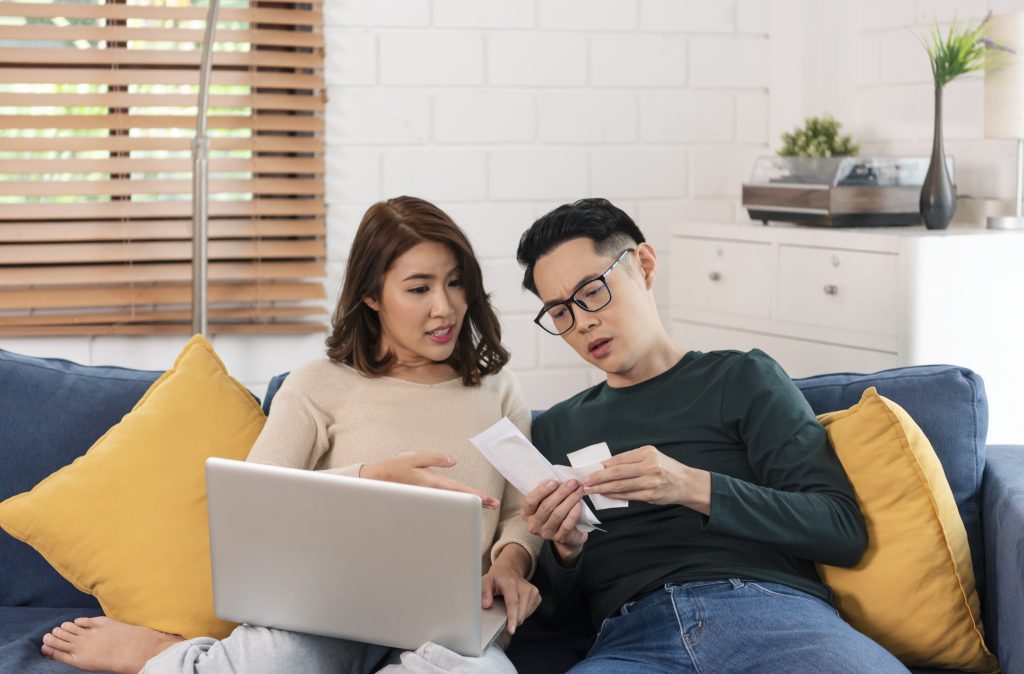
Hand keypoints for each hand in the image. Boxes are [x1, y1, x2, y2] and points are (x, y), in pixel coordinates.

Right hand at [361, 452, 498, 509]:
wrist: (376, 481)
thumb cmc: (395, 468)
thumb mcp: (415, 457)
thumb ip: (435, 458)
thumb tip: (454, 461)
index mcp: (432, 483)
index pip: (458, 491)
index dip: (474, 496)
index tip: (487, 500)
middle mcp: (432, 492)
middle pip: (459, 499)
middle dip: (477, 501)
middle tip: (494, 504)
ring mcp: (430, 497)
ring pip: (453, 501)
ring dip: (469, 502)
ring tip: (485, 503)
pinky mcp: (426, 497)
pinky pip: (444, 502)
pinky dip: (456, 502)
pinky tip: (464, 504)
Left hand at [481, 549, 539, 634]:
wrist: (508, 569)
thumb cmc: (497, 577)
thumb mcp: (486, 582)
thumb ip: (485, 593)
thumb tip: (486, 605)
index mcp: (511, 583)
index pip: (513, 603)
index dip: (512, 618)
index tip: (511, 630)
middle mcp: (524, 587)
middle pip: (520, 613)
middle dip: (511, 620)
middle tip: (502, 616)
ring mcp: (533, 591)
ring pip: (525, 614)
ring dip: (516, 616)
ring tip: (508, 606)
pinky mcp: (537, 596)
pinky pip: (529, 612)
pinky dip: (522, 613)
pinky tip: (516, 605)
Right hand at [522, 480, 587, 565]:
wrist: (567, 534)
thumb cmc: (555, 511)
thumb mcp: (547, 501)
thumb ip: (548, 491)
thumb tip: (560, 478)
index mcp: (527, 513)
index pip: (530, 501)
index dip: (542, 491)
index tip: (554, 481)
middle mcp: (534, 525)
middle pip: (546, 506)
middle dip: (561, 492)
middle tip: (573, 482)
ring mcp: (546, 533)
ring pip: (557, 514)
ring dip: (570, 500)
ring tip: (579, 490)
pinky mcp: (559, 538)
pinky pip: (567, 525)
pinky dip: (573, 514)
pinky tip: (579, 504)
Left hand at [583, 445, 710, 513]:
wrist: (686, 483)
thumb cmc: (665, 468)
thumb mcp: (651, 457)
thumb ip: (630, 460)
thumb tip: (605, 466)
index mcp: (647, 453)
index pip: (619, 459)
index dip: (602, 465)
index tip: (590, 469)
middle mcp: (649, 466)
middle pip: (617, 472)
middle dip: (599, 477)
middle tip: (585, 481)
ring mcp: (651, 481)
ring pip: (621, 485)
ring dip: (603, 488)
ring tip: (591, 489)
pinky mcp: (651, 494)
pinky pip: (628, 495)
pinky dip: (615, 495)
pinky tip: (606, 495)